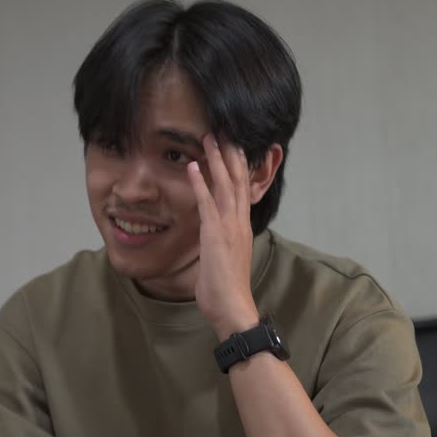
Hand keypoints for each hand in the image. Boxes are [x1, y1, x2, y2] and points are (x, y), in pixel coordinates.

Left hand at [188, 134, 261, 339]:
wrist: (233, 307)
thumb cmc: (227, 288)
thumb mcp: (227, 258)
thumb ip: (222, 241)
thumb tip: (213, 234)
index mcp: (242, 226)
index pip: (243, 188)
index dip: (239, 165)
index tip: (234, 145)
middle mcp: (239, 221)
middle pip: (238, 179)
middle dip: (230, 153)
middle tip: (224, 130)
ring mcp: (228, 226)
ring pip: (225, 185)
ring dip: (216, 160)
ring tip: (209, 137)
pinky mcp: (215, 235)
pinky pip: (206, 203)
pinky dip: (199, 183)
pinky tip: (192, 166)